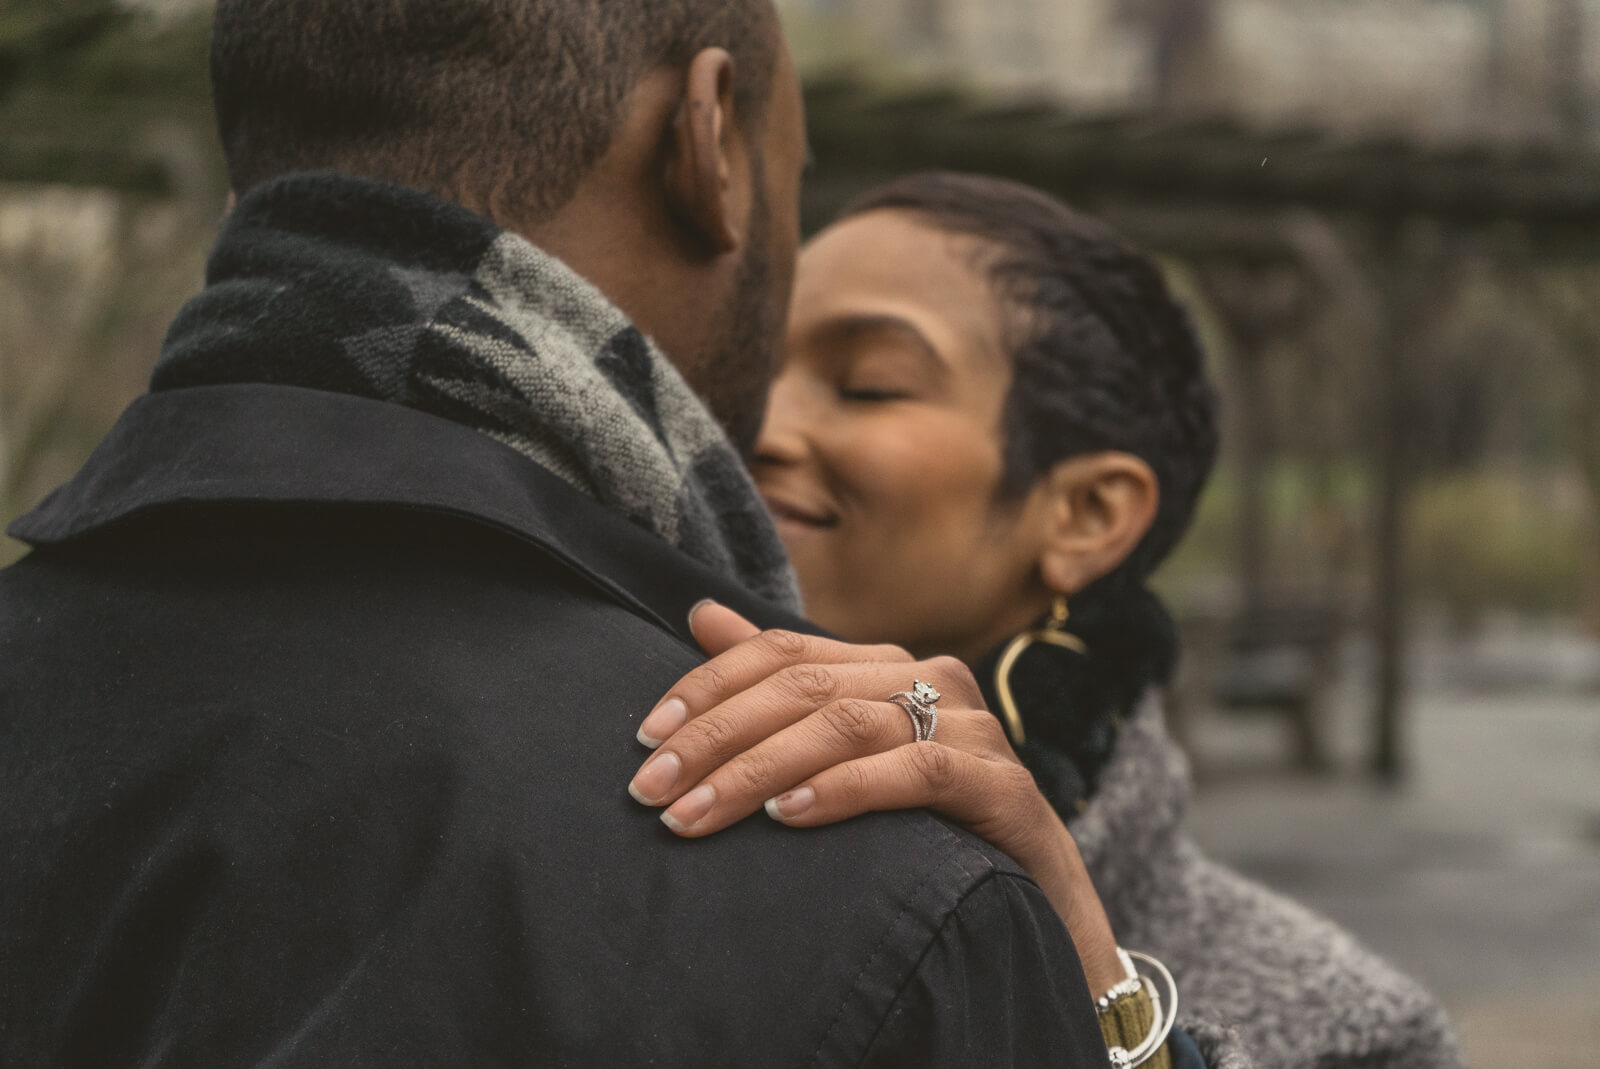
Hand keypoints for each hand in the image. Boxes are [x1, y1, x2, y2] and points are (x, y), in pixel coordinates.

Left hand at [628, 601, 1124, 996]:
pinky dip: (845, 789)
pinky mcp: (1003, 785)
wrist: (1037, 906)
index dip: (708, 687)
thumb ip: (781, 686)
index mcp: (888, 666)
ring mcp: (973, 729)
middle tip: (652, 789)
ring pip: (848, 725)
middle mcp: (932, 681)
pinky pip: (916, 772)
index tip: (646, 738)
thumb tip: (701, 614)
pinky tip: (789, 817)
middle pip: (805, 687)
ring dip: (759, 770)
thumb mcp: (847, 756)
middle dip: (717, 737)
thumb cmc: (929, 831)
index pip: (782, 652)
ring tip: (696, 815)